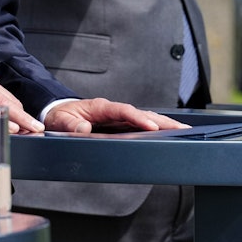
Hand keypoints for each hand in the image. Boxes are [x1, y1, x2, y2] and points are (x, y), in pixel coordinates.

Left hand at [43, 98, 188, 134]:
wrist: (59, 113)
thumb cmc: (60, 116)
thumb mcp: (60, 121)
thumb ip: (71, 124)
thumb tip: (83, 128)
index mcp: (100, 107)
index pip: (123, 111)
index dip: (138, 119)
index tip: (151, 127)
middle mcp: (113, 110)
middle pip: (142, 113)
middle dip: (162, 121)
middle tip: (182, 129)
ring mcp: (118, 116)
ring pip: (145, 118)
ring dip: (164, 124)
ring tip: (183, 131)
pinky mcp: (120, 123)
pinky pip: (141, 124)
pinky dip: (156, 128)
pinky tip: (168, 134)